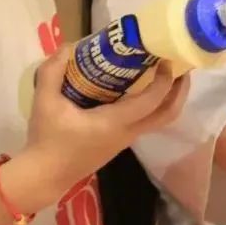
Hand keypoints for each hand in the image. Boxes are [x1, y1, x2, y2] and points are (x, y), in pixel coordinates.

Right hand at [26, 47, 188, 194]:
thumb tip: (67, 47)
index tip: (166, 59)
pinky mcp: (119, 142)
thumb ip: (52, 72)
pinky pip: (146, 121)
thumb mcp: (44, 102)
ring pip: (159, 119)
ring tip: (165, 72)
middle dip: (180, 90)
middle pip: (168, 114)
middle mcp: (128, 132)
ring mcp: (126, 140)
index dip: (164, 79)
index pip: (152, 101)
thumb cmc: (47, 140)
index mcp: (115, 123)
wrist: (44, 177)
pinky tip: (139, 87)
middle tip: (181, 66)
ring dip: (168, 97)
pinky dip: (153, 104)